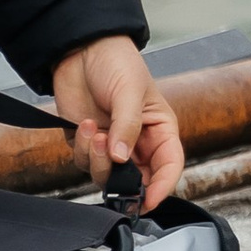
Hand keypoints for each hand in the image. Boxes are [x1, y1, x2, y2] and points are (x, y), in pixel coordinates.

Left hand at [52, 36, 184, 213]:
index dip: (162, 187)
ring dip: (98, 159)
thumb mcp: (131, 90)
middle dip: (121, 177)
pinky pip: (85, 163)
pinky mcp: (88, 144)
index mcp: (160, 129)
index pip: (169, 166)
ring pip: (107, 176)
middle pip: (136, 180)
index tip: (148, 200)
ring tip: (94, 131)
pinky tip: (84, 124)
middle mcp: (138, 142)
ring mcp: (112, 145)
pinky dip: (82, 149)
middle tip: (111, 158)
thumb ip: (128, 126)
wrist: (81, 50)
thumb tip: (121, 158)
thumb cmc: (117, 62)